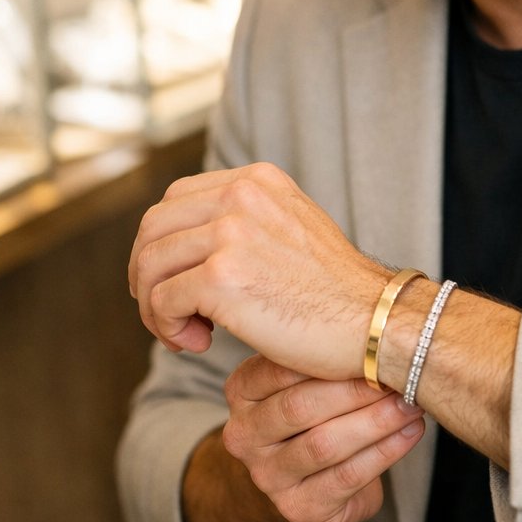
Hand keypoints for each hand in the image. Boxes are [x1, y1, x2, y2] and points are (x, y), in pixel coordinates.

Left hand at [128, 163, 390, 377]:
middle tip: (167, 311)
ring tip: (186, 332)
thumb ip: (246, 218)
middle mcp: (241, 195)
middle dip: (147, 274)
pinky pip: (162, 302)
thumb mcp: (291, 225)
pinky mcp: (221, 278)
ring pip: (149, 266)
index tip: (173, 278)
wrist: (374, 320)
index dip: (163, 242)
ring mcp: (230, 233)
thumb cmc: (334, 289)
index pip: (176, 198)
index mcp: (257, 180)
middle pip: (153, 228)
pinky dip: (169, 328)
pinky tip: (199, 342)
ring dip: (155, 307)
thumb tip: (188, 240)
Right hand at [223, 355, 426, 521]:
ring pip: (324, 445)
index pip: (279, 368)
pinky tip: (409, 432)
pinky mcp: (298, 507)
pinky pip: (346, 477)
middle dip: (355, 390)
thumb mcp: (308, 373)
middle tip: (395, 374)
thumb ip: (323, 352)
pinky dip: (384, 452)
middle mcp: (245, 435)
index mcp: (242, 391)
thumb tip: (375, 324)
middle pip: (300, 407)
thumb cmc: (321, 405)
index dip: (327, 357)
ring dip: (375, 422)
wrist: (318, 471)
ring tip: (409, 403)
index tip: (371, 342)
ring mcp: (268, 476)